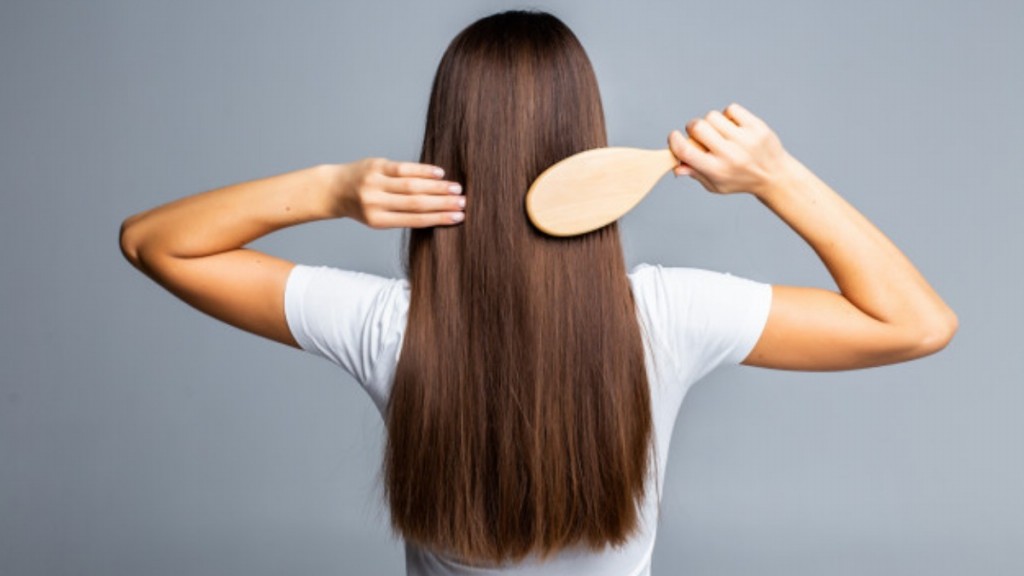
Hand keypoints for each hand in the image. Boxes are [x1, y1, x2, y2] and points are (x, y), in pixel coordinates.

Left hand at [328, 158, 465, 227]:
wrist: (334, 189)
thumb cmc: (362, 206)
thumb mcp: (378, 217)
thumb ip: (403, 215)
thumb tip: (439, 212)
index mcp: (378, 220)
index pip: (414, 220)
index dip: (438, 219)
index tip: (459, 218)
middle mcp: (375, 202)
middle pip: (416, 203)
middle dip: (442, 204)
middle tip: (464, 203)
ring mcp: (375, 183)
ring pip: (412, 185)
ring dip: (437, 187)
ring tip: (456, 189)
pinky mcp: (376, 165)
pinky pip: (403, 168)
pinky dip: (423, 171)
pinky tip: (439, 174)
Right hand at [668, 102, 792, 196]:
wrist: (775, 176)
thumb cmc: (741, 180)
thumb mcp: (716, 185)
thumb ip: (695, 174)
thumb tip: (676, 165)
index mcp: (716, 170)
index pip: (685, 151)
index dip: (674, 140)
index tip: (674, 136)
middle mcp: (730, 154)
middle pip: (697, 127)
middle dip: (692, 128)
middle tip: (698, 134)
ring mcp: (744, 139)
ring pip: (712, 116)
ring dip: (711, 122)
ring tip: (719, 132)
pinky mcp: (756, 126)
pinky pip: (731, 109)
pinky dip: (728, 115)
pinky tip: (733, 126)